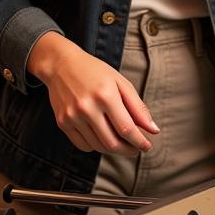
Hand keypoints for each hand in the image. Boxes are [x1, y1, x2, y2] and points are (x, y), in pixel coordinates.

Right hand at [28, 33, 158, 154]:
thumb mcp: (120, 82)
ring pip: (98, 147)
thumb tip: (154, 130)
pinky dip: (96, 146)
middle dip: (128, 150)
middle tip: (136, 148)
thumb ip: (138, 107)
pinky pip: (83, 145)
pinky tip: (102, 137)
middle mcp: (87, 108)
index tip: (147, 146)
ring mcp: (73, 117)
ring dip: (113, 149)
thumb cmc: (95, 71)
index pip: (126, 128)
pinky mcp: (63, 123)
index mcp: (105, 95)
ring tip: (121, 142)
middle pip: (112, 143)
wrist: (61, 65)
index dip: (139, 142)